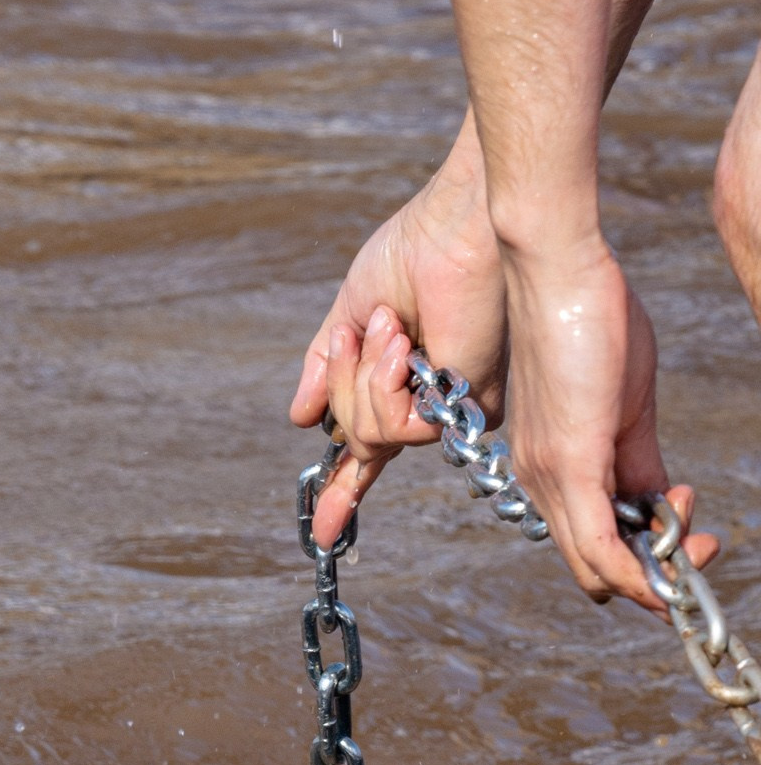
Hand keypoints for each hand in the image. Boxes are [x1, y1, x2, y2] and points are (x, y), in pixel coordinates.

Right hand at [290, 131, 506, 550]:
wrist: (458, 227)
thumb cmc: (417, 251)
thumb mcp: (352, 309)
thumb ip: (326, 367)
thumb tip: (300, 419)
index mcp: (401, 384)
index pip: (369, 452)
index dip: (343, 493)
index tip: (324, 537)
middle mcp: (427, 405)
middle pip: (355, 442)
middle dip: (343, 384)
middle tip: (361, 331)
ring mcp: (445, 411)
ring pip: (369, 439)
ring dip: (361, 379)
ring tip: (391, 325)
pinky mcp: (464, 409)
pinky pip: (395, 429)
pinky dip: (383, 383)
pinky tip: (403, 344)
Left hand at [499, 233, 717, 607]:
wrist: (557, 269)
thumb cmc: (589, 322)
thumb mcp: (625, 404)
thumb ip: (638, 459)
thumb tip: (661, 500)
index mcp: (549, 468)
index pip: (591, 542)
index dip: (643, 553)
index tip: (688, 526)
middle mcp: (539, 482)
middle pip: (593, 568)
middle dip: (653, 574)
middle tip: (702, 545)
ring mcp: (550, 477)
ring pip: (597, 568)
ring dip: (654, 575)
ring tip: (698, 544)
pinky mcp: (569, 463)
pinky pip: (600, 548)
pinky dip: (638, 572)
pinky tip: (676, 558)